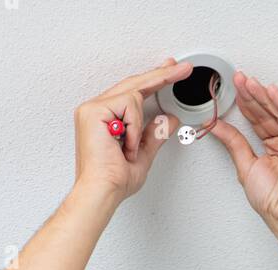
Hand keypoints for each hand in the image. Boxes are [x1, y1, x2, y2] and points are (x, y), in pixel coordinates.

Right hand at [72, 57, 189, 203]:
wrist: (101, 193)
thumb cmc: (113, 182)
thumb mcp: (143, 155)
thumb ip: (154, 135)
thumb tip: (170, 120)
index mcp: (103, 118)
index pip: (132, 92)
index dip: (154, 79)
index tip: (172, 69)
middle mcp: (95, 110)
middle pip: (133, 84)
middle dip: (162, 75)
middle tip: (184, 69)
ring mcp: (92, 108)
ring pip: (134, 94)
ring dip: (138, 126)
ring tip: (128, 149)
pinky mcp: (94, 110)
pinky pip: (129, 104)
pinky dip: (133, 128)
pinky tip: (124, 145)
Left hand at [209, 72, 277, 234]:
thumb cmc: (274, 203)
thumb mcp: (245, 167)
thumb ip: (233, 143)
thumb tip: (215, 125)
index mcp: (273, 149)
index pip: (258, 121)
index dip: (246, 104)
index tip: (233, 89)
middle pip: (269, 114)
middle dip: (254, 96)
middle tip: (240, 80)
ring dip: (266, 97)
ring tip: (251, 83)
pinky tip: (272, 94)